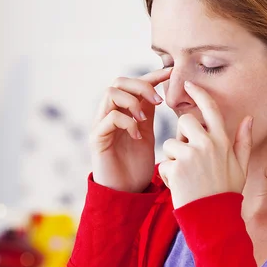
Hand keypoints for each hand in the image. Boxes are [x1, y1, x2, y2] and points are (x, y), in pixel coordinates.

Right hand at [89, 67, 171, 191]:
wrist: (126, 193)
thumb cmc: (136, 165)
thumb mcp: (147, 133)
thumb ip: (148, 112)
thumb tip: (159, 89)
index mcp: (122, 111)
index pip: (133, 83)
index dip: (152, 75)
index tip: (170, 72)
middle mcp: (108, 114)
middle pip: (118, 81)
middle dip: (140, 85)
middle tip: (158, 101)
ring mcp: (100, 125)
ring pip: (111, 93)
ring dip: (132, 102)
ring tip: (144, 119)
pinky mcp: (97, 138)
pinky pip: (110, 117)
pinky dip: (127, 122)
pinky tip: (137, 136)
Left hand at [158, 80, 253, 208]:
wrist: (214, 219)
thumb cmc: (227, 192)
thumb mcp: (240, 166)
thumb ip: (243, 141)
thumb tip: (248, 118)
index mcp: (222, 141)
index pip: (210, 109)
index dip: (199, 93)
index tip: (188, 84)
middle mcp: (206, 144)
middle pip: (184, 121)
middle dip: (181, 135)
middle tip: (188, 156)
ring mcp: (190, 155)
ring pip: (170, 144)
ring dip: (173, 159)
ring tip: (186, 177)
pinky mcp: (176, 168)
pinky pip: (164, 164)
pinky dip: (168, 176)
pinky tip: (180, 187)